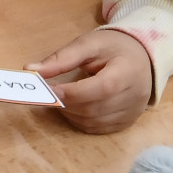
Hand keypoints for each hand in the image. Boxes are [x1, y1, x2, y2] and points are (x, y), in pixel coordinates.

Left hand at [26, 29, 153, 133]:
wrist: (142, 57)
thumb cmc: (112, 47)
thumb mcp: (89, 44)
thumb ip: (62, 58)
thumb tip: (30, 69)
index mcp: (128, 71)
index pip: (102, 88)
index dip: (73, 92)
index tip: (49, 89)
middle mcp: (135, 96)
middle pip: (95, 108)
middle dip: (67, 102)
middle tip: (48, 93)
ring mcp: (133, 112)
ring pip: (94, 122)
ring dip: (70, 113)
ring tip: (61, 97)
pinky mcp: (127, 122)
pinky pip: (98, 129)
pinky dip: (80, 121)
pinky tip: (73, 107)